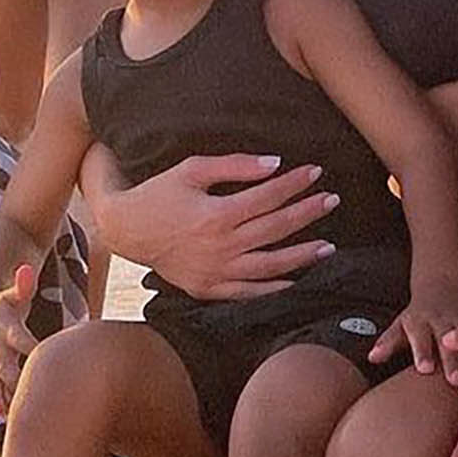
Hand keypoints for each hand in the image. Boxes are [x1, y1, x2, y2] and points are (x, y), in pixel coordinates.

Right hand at [0, 264, 40, 416]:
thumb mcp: (13, 292)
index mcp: (6, 328)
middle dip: (13, 380)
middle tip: (26, 394)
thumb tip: (27, 269)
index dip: (32, 348)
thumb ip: (22, 284)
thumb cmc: (4, 301)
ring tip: (1, 415)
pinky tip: (3, 419)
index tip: (45, 356)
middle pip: (4, 366)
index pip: (21, 340)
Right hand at [91, 154, 338, 299]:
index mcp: (218, 214)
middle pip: (276, 229)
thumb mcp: (192, 169)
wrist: (126, 230)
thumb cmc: (160, 194)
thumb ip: (235, 165)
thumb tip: (275, 164)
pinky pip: (249, 293)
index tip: (315, 172)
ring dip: (302, 255)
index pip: (268, 197)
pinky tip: (295, 280)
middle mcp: (221, 246)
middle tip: (331, 201)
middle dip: (307, 213)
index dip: (294, 184)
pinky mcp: (209, 289)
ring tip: (328, 247)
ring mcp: (216, 272)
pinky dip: (274, 288)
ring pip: (270, 266)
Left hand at [369, 279, 457, 374]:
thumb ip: (388, 342)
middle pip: (448, 342)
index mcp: (421, 322)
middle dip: (452, 361)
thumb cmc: (417, 317)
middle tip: (455, 381)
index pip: (420, 338)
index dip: (422, 353)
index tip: (425, 369)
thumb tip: (372, 357)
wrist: (443, 288)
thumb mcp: (400, 326)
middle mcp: (443, 321)